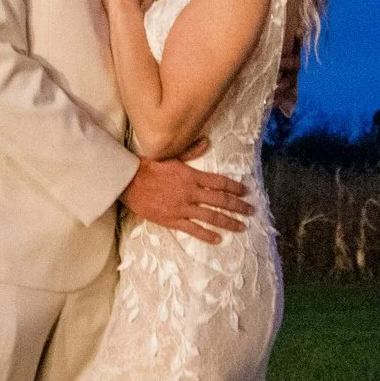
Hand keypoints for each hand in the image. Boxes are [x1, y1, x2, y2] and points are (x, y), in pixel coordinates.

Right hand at [120, 147, 250, 241]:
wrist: (128, 182)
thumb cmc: (148, 167)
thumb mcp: (171, 156)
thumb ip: (190, 151)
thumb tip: (206, 142)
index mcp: (192, 176)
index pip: (219, 182)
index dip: (235, 187)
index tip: (245, 191)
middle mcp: (191, 192)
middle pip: (221, 200)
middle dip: (238, 206)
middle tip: (251, 210)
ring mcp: (183, 208)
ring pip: (211, 216)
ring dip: (229, 222)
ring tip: (241, 226)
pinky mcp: (173, 220)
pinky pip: (194, 229)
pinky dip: (207, 235)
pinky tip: (218, 238)